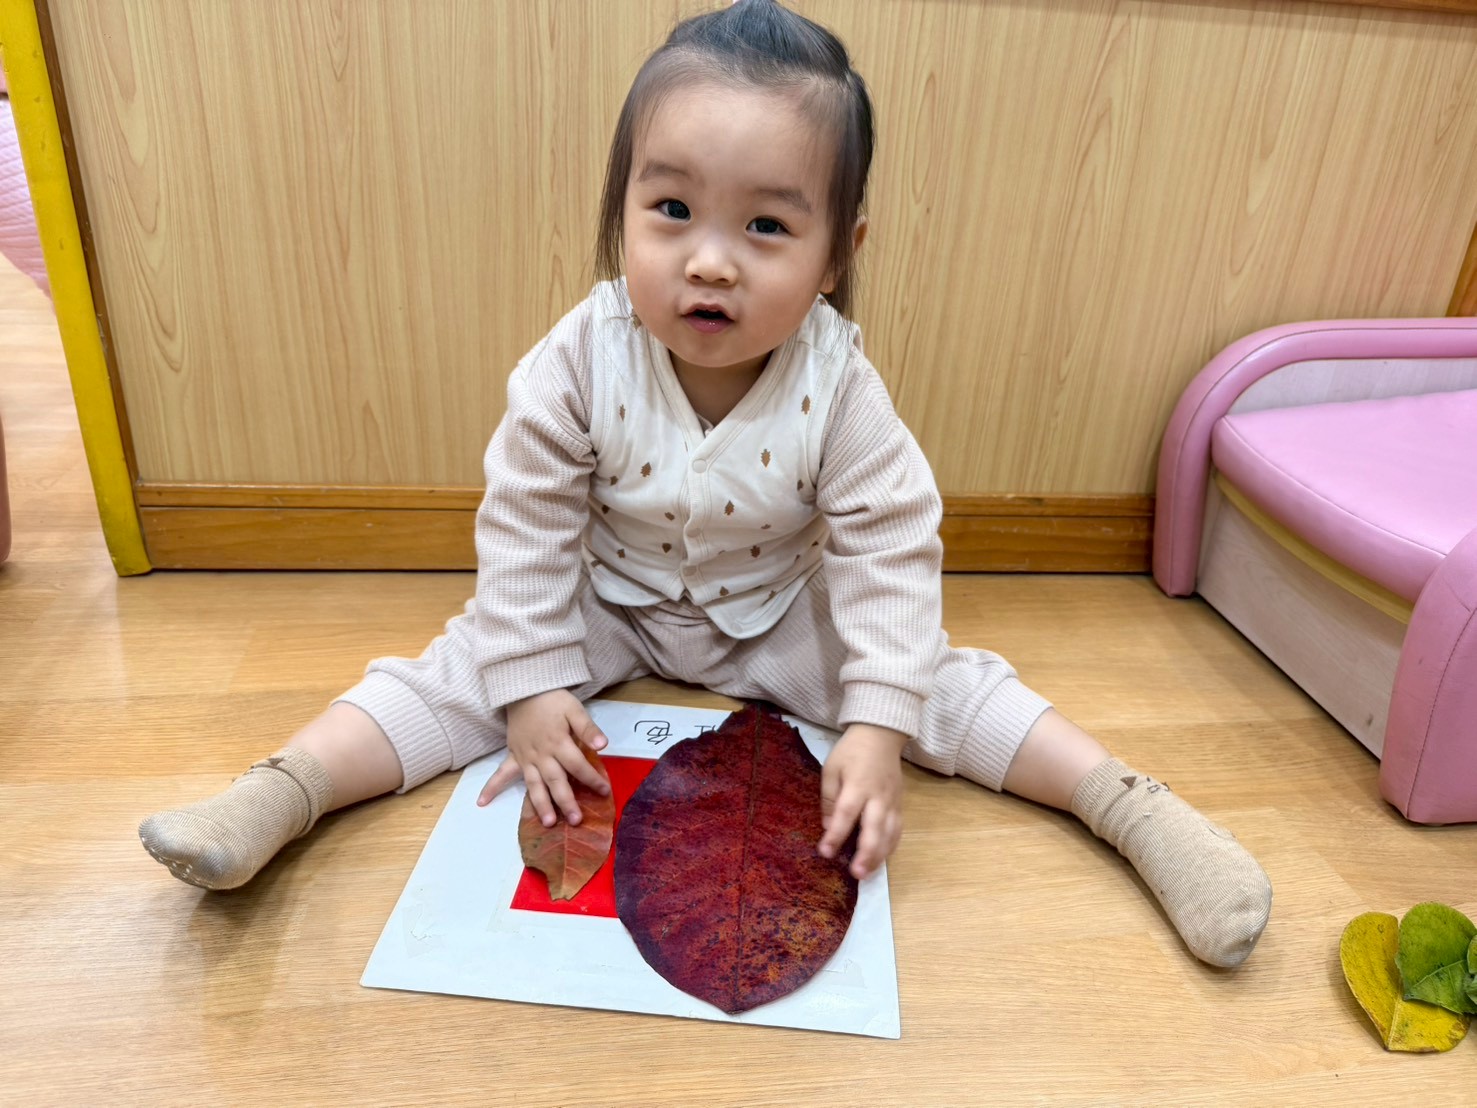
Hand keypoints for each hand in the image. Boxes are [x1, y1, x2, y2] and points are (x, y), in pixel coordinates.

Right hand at [476, 689, 609, 824]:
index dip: (592, 779)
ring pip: (534, 784)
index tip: (604, 792)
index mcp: (558, 742)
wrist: (525, 689)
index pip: (578, 765)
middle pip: (556, 781)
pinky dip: (491, 787)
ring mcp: (525, 757)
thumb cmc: (552, 699)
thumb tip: (603, 745)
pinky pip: (501, 773)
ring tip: (547, 822)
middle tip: (575, 820)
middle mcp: (541, 754)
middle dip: (566, 801)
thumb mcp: (574, 709)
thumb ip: (587, 728)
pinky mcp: (513, 755)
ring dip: (540, 804)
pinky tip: (482, 802)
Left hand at [817, 723, 907, 879]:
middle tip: (856, 873)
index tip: (825, 852)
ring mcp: (893, 801)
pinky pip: (898, 829)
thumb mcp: (831, 768)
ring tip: (868, 873)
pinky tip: (881, 859)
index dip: (836, 835)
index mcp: (857, 785)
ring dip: (880, 855)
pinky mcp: (901, 804)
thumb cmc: (851, 752)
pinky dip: (891, 846)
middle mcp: (878, 796)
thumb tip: (829, 827)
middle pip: (874, 828)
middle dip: (866, 853)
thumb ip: (829, 798)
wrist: (881, 735)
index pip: (846, 814)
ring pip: (890, 833)